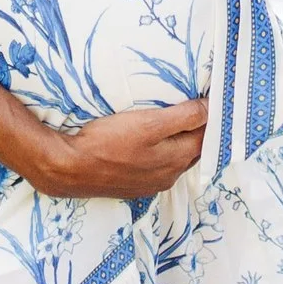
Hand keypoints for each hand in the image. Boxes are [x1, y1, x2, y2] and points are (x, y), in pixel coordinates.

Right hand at [22, 97, 207, 199]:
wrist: (68, 168)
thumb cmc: (107, 143)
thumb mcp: (148, 123)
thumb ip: (183, 117)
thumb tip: (211, 109)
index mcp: (176, 160)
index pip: (206, 136)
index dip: (212, 117)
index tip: (214, 99)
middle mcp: (168, 176)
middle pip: (193, 149)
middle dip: (199, 130)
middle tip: (201, 107)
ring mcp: (150, 183)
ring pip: (175, 158)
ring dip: (181, 141)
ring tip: (180, 121)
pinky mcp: (133, 184)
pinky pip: (157, 166)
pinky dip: (163, 151)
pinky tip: (154, 142)